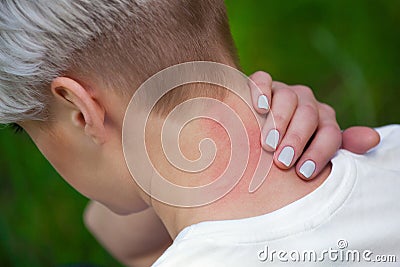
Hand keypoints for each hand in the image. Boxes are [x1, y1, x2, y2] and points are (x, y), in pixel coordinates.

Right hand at [248, 71, 379, 179]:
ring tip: (267, 145)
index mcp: (324, 120)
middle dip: (296, 140)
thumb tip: (374, 139)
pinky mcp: (264, 84)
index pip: (329, 133)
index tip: (303, 173)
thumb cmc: (289, 148)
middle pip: (308, 115)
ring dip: (278, 121)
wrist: (260, 129)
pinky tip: (259, 108)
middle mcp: (307, 103)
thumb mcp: (315, 150)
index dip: (319, 153)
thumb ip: (342, 146)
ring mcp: (284, 91)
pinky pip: (263, 81)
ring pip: (287, 98)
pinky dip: (261, 92)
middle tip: (282, 162)